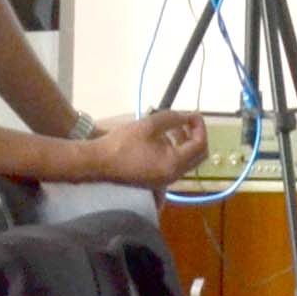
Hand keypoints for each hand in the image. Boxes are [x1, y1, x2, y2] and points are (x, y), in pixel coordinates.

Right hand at [86, 108, 210, 190]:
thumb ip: (173, 118)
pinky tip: (161, 140)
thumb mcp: (150, 124)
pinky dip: (175, 152)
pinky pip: (173, 166)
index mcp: (174, 164)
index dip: (199, 127)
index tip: (192, 114)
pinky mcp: (154, 181)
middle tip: (187, 121)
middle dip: (196, 136)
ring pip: (186, 162)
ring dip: (185, 143)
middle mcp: (173, 176)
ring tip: (172, 128)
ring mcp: (163, 181)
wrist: (96, 163)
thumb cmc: (122, 143)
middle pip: (197, 156)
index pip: (200, 145)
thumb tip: (187, 116)